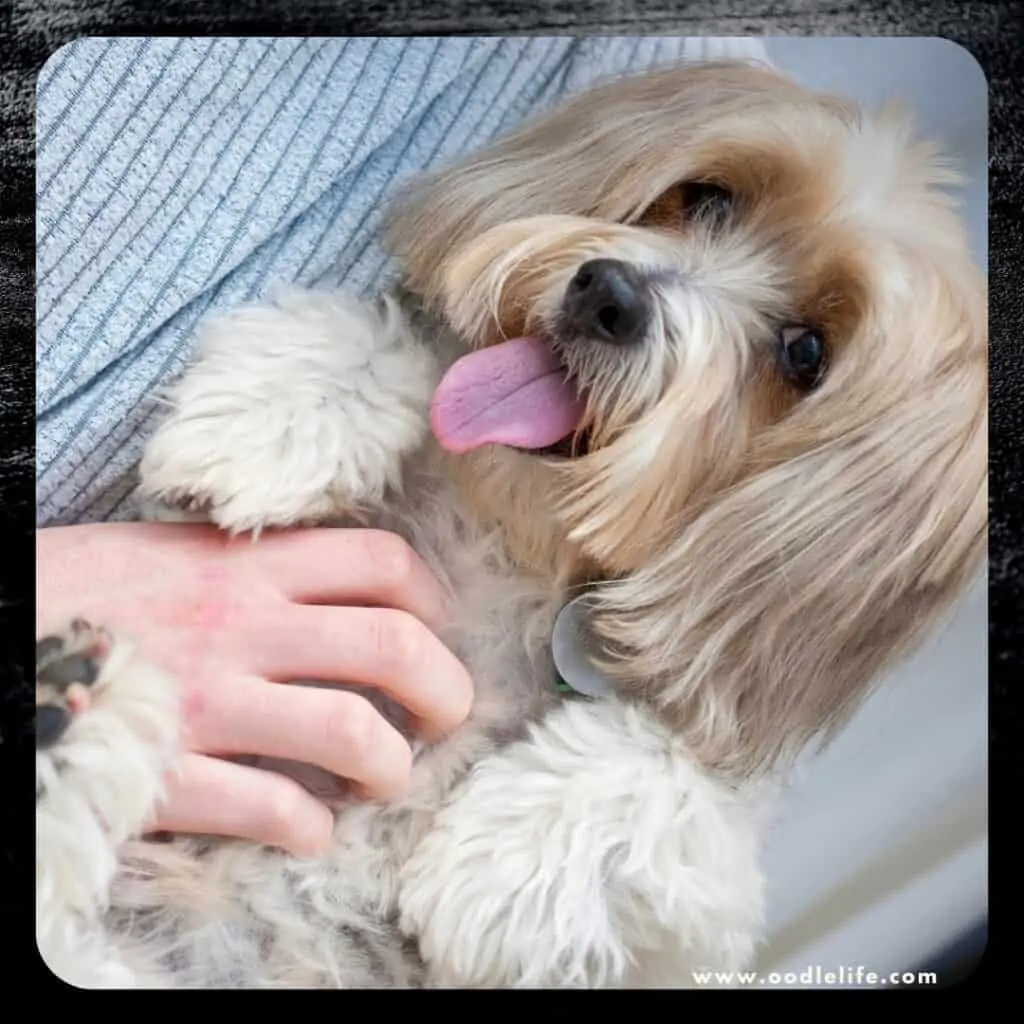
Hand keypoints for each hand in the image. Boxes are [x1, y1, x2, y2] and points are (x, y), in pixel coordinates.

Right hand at [36, 523, 472, 855]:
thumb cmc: (78, 594)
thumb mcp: (170, 553)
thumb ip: (253, 567)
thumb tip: (332, 589)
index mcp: (245, 565)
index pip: (380, 562)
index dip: (430, 601)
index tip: (435, 632)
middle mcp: (241, 625)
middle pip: (392, 645)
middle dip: (444, 689)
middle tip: (442, 717)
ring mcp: (208, 701)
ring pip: (350, 730)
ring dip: (391, 764)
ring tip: (387, 775)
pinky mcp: (168, 774)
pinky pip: (270, 807)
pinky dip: (310, 826)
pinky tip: (311, 828)